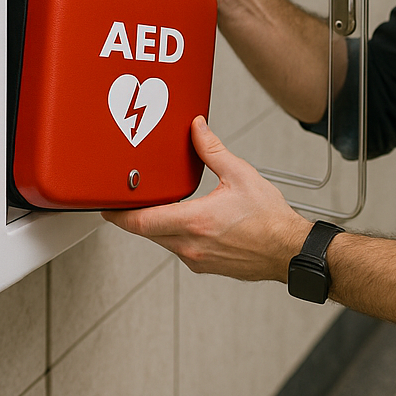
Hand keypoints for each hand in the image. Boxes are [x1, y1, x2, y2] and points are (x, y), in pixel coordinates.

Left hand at [102, 115, 310, 280]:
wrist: (289, 250)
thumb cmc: (270, 220)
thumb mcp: (240, 175)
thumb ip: (212, 150)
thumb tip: (197, 129)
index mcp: (195, 222)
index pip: (142, 221)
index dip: (118, 214)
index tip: (106, 206)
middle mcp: (191, 245)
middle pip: (147, 232)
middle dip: (136, 216)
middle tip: (129, 200)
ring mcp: (196, 260)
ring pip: (163, 241)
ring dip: (157, 225)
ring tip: (161, 206)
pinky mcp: (205, 266)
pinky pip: (179, 249)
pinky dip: (176, 235)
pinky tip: (187, 221)